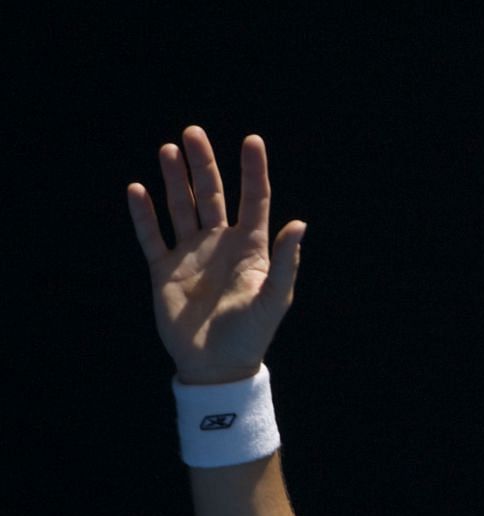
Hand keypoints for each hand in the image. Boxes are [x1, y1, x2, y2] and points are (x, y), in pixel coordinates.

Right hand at [128, 126, 304, 384]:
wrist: (216, 366)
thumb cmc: (251, 335)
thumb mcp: (274, 299)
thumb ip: (285, 262)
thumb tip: (300, 224)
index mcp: (251, 248)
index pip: (253, 200)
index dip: (253, 171)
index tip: (251, 140)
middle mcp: (220, 244)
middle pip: (211, 195)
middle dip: (203, 165)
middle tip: (193, 133)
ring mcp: (191, 254)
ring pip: (181, 208)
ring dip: (173, 180)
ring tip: (168, 150)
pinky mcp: (165, 269)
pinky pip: (152, 236)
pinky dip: (143, 214)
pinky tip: (137, 189)